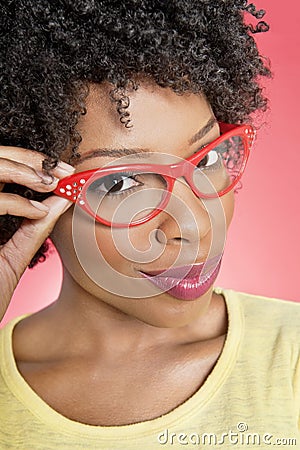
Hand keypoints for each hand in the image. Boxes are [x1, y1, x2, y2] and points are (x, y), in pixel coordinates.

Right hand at [0, 146, 74, 321]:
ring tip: (52, 184)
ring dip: (24, 172)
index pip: (4, 169)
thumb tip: (62, 202)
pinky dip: (17, 203)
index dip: (33, 164)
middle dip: (32, 160)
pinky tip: (38, 211)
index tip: (66, 172)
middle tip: (64, 171)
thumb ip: (34, 229)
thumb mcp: (13, 257)